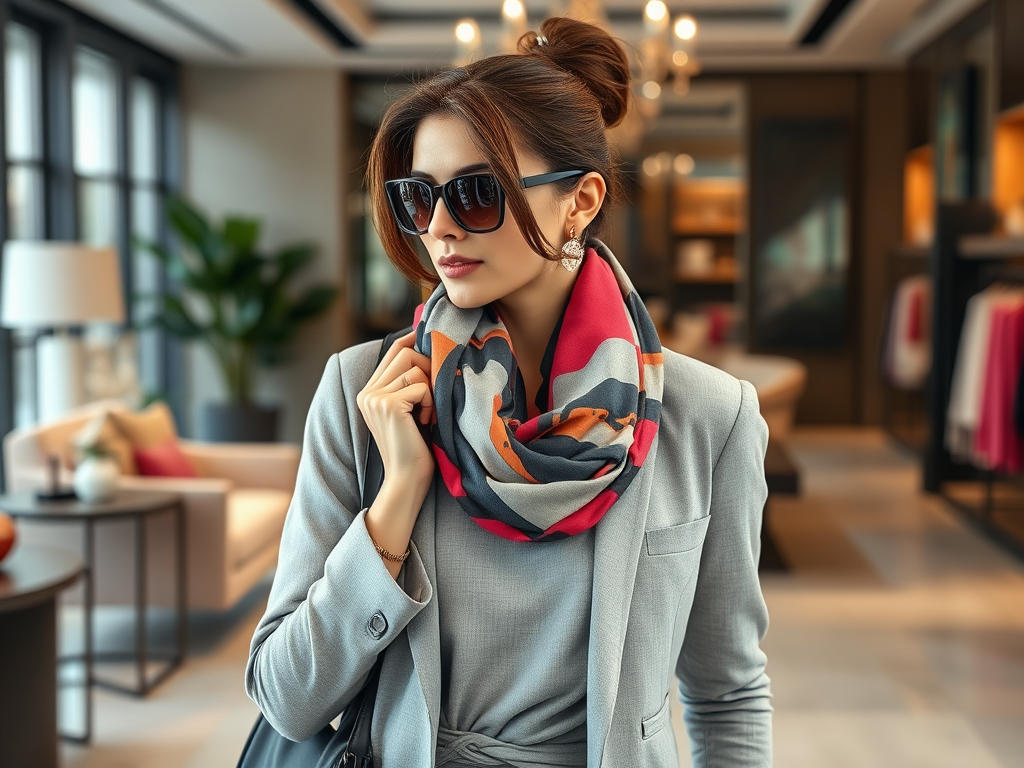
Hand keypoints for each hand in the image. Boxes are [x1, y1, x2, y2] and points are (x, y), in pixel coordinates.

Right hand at [356, 330, 434, 492]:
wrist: (406, 479)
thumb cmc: (414, 447)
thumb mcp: (408, 410)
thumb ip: (408, 384)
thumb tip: (426, 351)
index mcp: (369, 392)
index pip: (392, 352)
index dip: (412, 339)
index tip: (427, 334)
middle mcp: (367, 393)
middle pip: (405, 352)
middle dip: (428, 367)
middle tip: (435, 395)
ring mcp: (375, 398)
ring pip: (415, 367)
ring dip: (431, 390)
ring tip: (428, 414)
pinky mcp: (389, 405)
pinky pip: (421, 386)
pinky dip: (430, 403)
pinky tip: (425, 421)